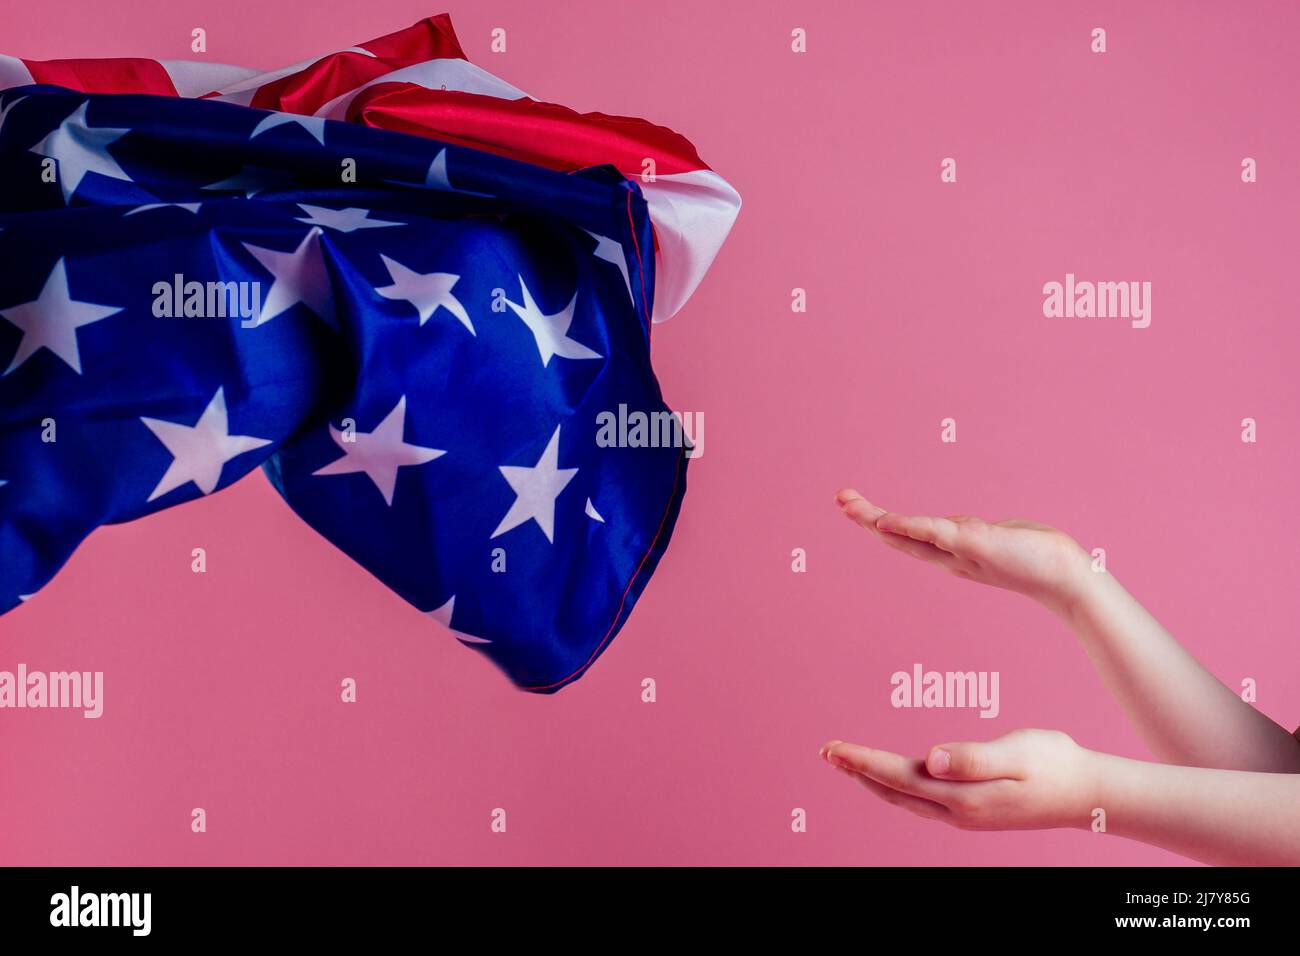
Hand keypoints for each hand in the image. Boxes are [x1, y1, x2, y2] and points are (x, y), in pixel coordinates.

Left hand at [820, 729, 1099, 830]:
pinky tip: (891, 777)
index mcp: (962, 796)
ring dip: (872, 780)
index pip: (898, 777)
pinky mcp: (973, 811)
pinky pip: (921, 800)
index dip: (862, 761)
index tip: (833, 748)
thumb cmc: (1054, 764)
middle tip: (826, 751)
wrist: (1088, 794)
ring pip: (905, 799)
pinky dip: (896, 786)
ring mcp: (965, 815)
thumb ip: (971, 757)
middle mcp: (957, 811)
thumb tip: (930, 759)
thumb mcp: (1015, 753)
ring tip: (846, 763)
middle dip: (857, 771)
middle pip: (893, 790)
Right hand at [834, 488, 1090, 615]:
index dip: (879, 524)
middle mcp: (950, 556)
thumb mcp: (998, 538)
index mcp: (952, 553)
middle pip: (899, 537)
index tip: (854, 506)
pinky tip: (889, 522)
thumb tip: (963, 528)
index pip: (907, 537)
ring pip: (912, 535)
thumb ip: (974, 533)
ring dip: (879, 521)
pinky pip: (938, 535)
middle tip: (839, 499)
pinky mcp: (977, 546)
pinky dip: (911, 528)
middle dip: (867, 519)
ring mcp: (961, 552)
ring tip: (851, 507)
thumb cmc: (1039, 557)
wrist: (1068, 578)